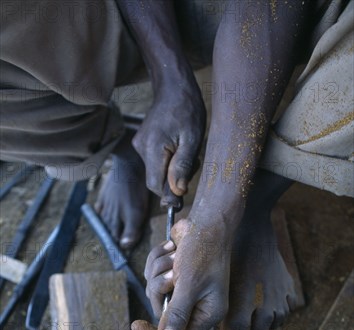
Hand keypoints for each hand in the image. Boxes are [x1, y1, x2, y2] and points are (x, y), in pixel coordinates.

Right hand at [132, 76, 205, 197]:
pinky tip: (179, 147)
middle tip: (193, 164)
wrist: (174, 87)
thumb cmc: (187, 110)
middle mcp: (141, 148)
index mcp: (153, 148)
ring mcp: (140, 145)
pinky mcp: (142, 142)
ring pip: (157, 171)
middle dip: (174, 180)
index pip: (156, 185)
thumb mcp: (192, 139)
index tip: (185, 192)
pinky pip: (155, 161)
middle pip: (156, 180)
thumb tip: (178, 192)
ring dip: (173, 169)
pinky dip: (168, 161)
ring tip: (187, 150)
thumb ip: (183, 166)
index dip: (170, 193)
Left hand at [143, 218, 229, 329]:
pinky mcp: (174, 273)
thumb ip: (176, 314)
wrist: (206, 221)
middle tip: (171, 276)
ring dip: (159, 270)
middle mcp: (197, 303)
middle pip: (162, 310)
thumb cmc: (204, 252)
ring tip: (175, 257)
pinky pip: (153, 274)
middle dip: (160, 288)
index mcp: (208, 312)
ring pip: (155, 290)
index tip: (136, 326)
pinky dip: (157, 259)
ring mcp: (184, 288)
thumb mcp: (189, 285)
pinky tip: (171, 248)